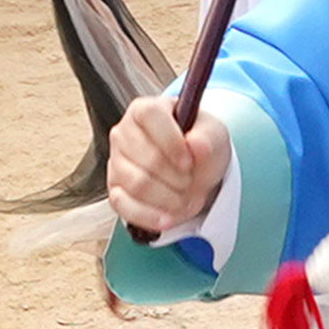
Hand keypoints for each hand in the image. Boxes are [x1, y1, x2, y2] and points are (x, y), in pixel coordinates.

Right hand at [107, 92, 230, 234]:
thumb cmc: (199, 145)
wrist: (194, 170)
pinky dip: (149, 216)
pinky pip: (124, 206)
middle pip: (147, 158)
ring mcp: (116, 163)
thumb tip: (196, 144)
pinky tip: (167, 219)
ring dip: (168, 198)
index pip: (149, 116)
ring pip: (137, 185)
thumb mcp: (214, 135)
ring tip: (187, 200)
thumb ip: (208, 138)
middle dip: (178, 177)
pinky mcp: (115, 190)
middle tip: (194, 182)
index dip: (171, 141)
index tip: (189, 161)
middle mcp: (124, 133)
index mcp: (145, 110)